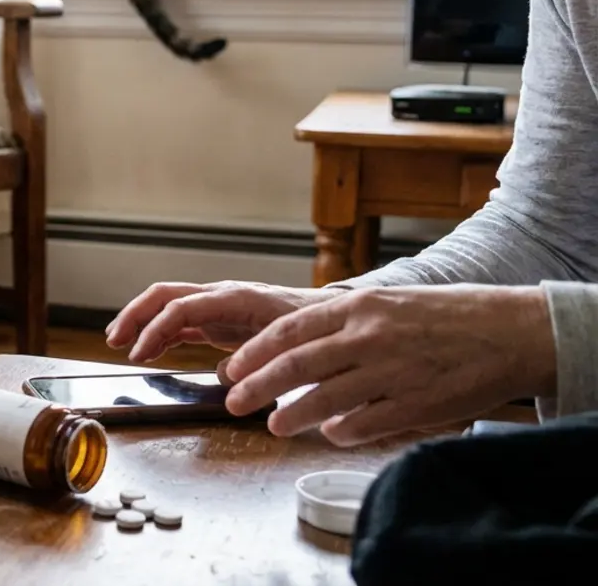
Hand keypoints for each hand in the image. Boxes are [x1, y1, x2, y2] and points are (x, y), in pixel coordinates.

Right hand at [105, 281, 344, 380]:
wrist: (335, 317)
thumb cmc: (317, 330)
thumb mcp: (293, 347)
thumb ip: (259, 358)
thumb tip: (224, 375)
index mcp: (238, 298)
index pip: (183, 306)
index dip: (156, 329)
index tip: (139, 354)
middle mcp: (223, 296)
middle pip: (165, 295)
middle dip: (135, 316)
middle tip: (115, 342)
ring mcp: (220, 306)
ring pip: (168, 304)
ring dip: (141, 322)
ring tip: (120, 344)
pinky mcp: (221, 319)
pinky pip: (181, 321)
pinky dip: (160, 333)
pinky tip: (148, 351)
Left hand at [221, 285, 555, 445]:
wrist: (508, 330)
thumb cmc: (442, 317)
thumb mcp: (386, 304)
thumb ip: (341, 325)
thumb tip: (293, 350)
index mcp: (358, 308)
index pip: (288, 331)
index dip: (253, 353)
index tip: (231, 369)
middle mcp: (369, 337)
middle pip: (295, 365)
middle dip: (257, 386)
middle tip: (233, 402)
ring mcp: (392, 371)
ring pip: (325, 398)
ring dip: (293, 415)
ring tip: (274, 426)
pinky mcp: (416, 403)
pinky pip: (366, 423)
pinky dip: (341, 431)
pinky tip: (331, 435)